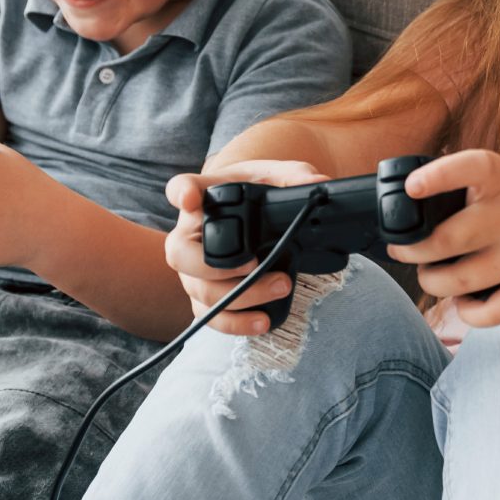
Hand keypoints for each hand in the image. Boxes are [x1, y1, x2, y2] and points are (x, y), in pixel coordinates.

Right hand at [164, 160, 331, 336]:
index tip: (191, 198)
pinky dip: (235, 323)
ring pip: (200, 291)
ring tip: (280, 288)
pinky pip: (210, 316)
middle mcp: (189, 234)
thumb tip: (318, 184)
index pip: (181, 187)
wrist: (251, 215)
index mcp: (205, 197)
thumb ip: (296, 175)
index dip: (181, 194)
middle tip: (254, 264)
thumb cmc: (256, 193)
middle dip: (215, 267)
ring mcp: (194, 269)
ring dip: (240, 297)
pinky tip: (262, 321)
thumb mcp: (276, 176)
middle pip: (180, 254)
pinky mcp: (205, 295)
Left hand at [389, 151, 499, 328]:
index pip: (472, 167)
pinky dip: (466, 311)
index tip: (411, 187)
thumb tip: (413, 217)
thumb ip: (470, 190)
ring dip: (433, 282)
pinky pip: (491, 312)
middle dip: (413, 249)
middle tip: (403, 249)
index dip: (439, 177)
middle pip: (449, 239)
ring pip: (461, 280)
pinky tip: (464, 298)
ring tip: (432, 275)